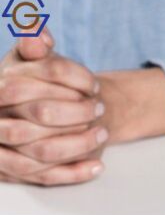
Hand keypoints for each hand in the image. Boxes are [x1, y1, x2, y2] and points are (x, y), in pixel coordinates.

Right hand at [0, 30, 105, 184]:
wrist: (45, 111)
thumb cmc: (40, 83)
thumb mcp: (34, 59)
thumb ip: (34, 43)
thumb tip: (39, 35)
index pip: (21, 85)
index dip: (64, 81)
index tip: (94, 83)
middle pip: (35, 118)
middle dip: (75, 114)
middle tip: (101, 109)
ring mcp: (2, 149)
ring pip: (41, 152)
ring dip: (79, 144)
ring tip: (104, 134)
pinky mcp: (16, 172)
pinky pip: (46, 178)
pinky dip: (75, 174)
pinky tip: (98, 165)